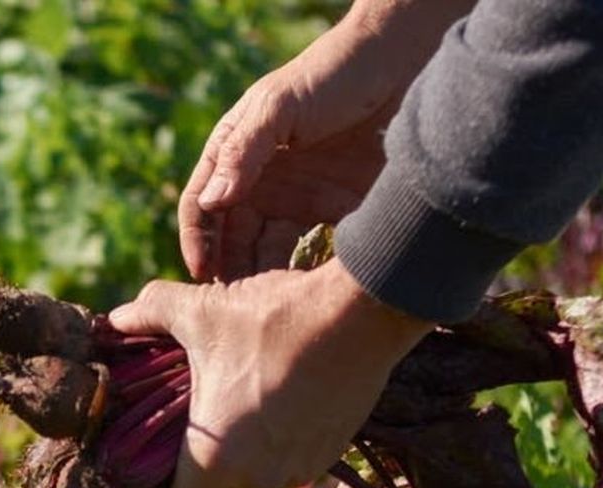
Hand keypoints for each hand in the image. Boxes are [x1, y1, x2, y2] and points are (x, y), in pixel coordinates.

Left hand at [108, 261, 431, 487]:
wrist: (363, 313)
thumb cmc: (273, 321)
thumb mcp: (201, 311)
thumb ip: (150, 314)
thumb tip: (114, 318)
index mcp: (217, 459)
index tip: (149, 478)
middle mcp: (259, 477)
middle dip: (193, 473)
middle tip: (179, 431)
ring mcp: (300, 468)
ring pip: (251, 480)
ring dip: (235, 455)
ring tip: (226, 405)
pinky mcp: (330, 452)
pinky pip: (286, 462)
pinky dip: (270, 443)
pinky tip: (267, 398)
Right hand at [180, 3, 470, 280]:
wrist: (406, 64)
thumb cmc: (334, 75)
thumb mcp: (279, 108)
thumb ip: (243, 153)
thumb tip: (211, 203)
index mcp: (235, 155)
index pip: (201, 205)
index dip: (197, 241)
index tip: (203, 275)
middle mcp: (260, 181)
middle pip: (232, 238)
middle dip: (229, 272)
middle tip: (235, 307)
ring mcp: (296, 197)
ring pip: (267, 252)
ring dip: (262, 281)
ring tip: (268, 308)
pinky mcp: (334, 209)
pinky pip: (309, 251)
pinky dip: (303, 275)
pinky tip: (305, 295)